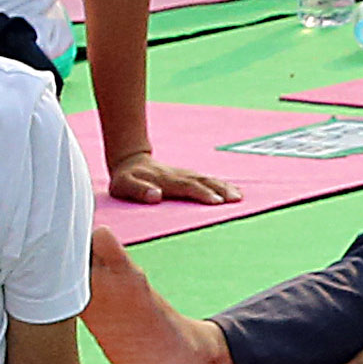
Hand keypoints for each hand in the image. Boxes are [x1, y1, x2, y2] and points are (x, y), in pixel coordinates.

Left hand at [109, 148, 234, 206]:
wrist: (130, 161)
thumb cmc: (126, 179)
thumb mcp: (123, 185)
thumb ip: (138, 190)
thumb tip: (156, 195)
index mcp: (165, 180)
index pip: (187, 186)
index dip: (202, 193)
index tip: (216, 202)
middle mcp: (178, 176)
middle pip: (203, 181)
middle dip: (220, 190)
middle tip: (235, 200)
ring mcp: (185, 175)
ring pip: (208, 179)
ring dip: (225, 187)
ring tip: (239, 197)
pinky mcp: (189, 176)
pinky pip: (208, 179)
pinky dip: (223, 185)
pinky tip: (235, 191)